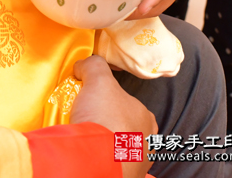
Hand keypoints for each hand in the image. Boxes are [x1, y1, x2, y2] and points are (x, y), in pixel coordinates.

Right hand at [70, 56, 156, 177]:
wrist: (95, 160)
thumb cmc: (103, 117)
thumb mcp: (98, 79)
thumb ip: (94, 65)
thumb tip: (84, 65)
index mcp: (146, 118)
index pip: (127, 105)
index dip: (108, 101)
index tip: (91, 104)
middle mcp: (147, 142)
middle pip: (122, 128)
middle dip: (106, 126)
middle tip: (86, 123)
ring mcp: (137, 164)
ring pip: (118, 149)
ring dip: (104, 145)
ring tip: (85, 142)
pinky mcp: (124, 177)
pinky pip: (112, 165)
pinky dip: (101, 160)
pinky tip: (88, 155)